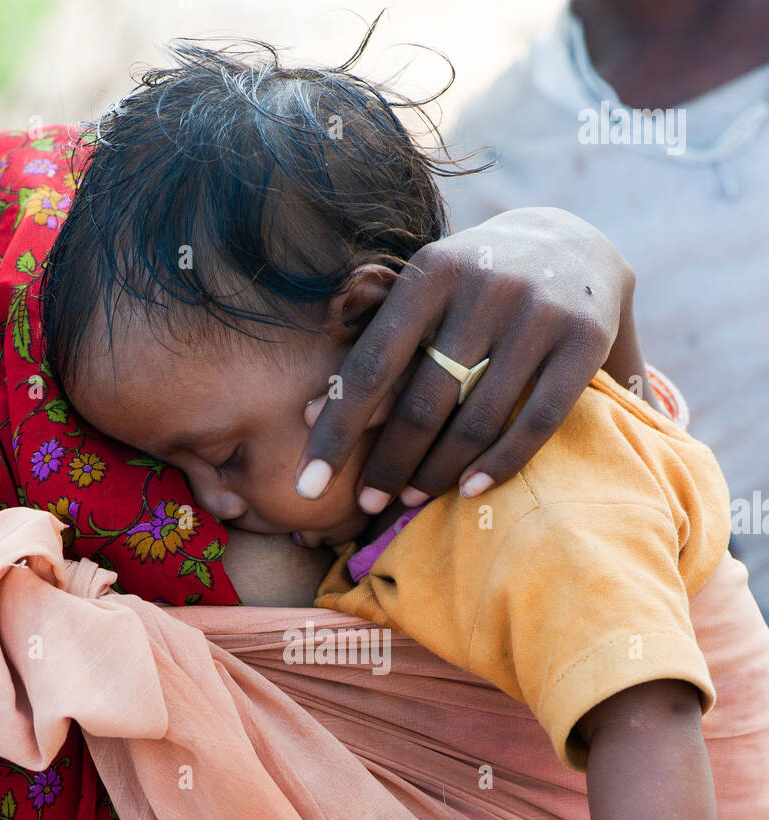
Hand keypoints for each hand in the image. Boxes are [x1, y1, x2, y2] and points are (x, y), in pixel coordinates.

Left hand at [295, 208, 635, 511]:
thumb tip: (310, 416)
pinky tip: (470, 491)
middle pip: (423, 401)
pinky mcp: (584, 340)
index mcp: (432, 272)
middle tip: (368, 503)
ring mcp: (539, 312)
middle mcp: (486, 286)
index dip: (337, 432)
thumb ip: (379, 347)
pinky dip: (499, 463)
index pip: (371, 367)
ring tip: (411, 500)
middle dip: (389, 463)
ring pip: (477, 418)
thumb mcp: (426, 295)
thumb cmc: (473, 288)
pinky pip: (536, 421)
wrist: (576, 245)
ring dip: (438, 471)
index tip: (306, 485)